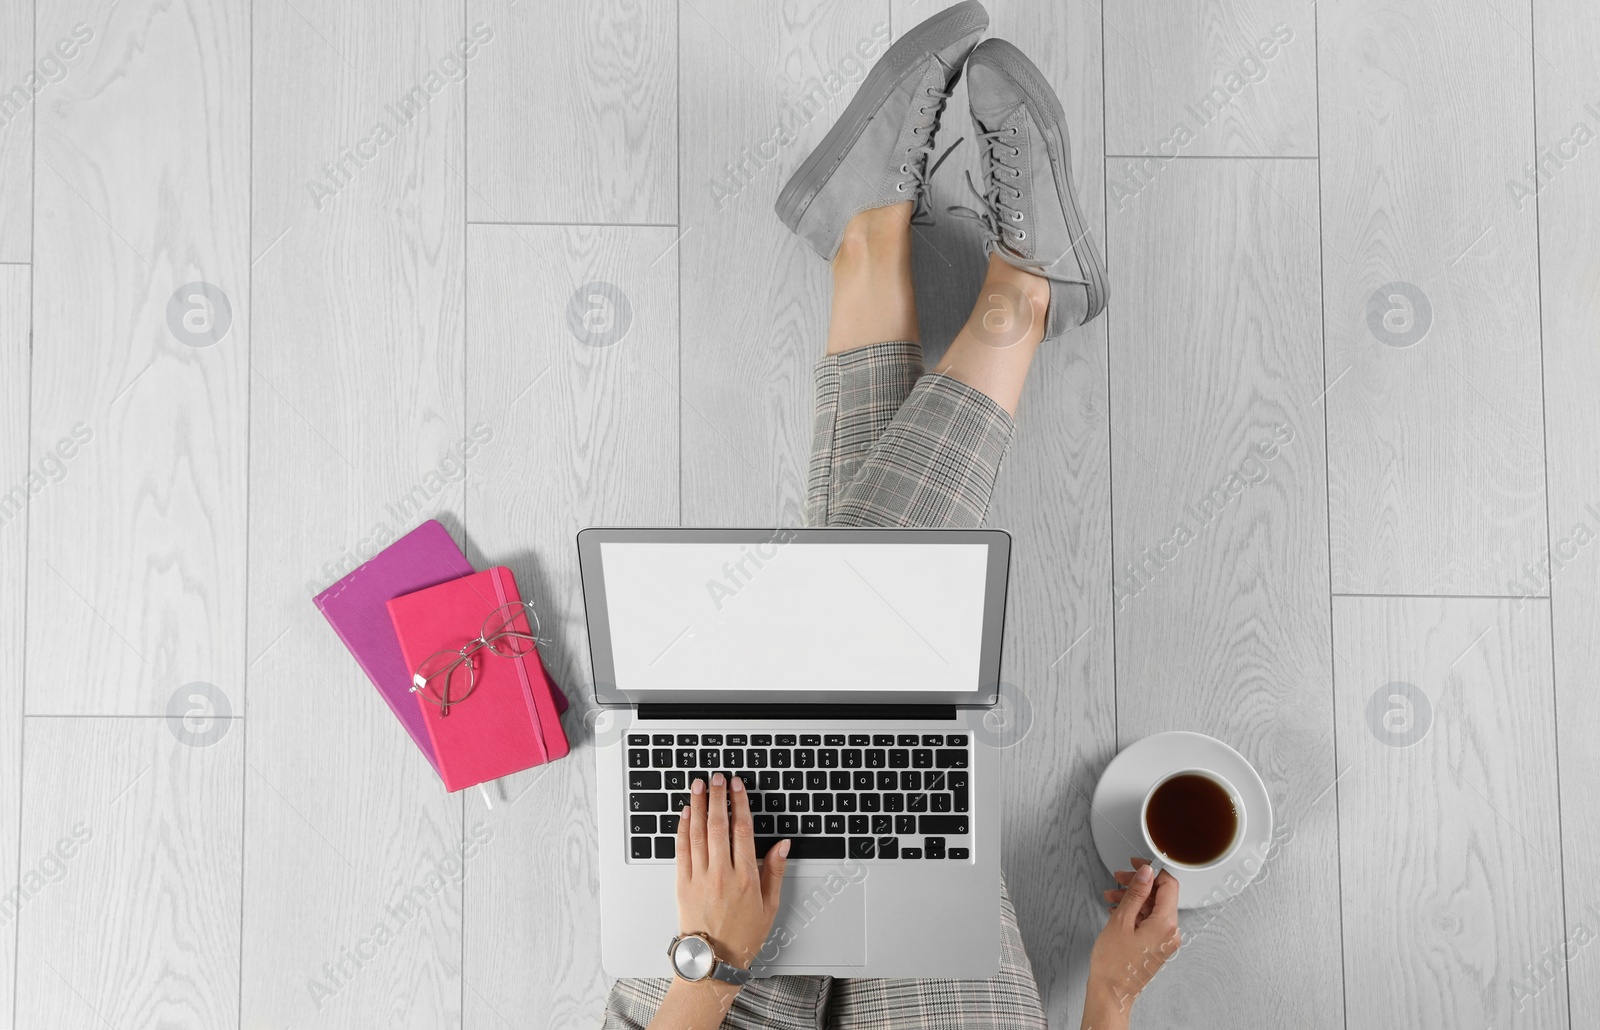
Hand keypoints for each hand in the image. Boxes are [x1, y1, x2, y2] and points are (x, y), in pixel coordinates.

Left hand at [676, 773, 789, 971]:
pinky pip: (682, 849)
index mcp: (746, 878)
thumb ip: (775, 872)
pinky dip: (683, 828)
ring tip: (699, 786)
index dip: (739, 803)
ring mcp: (700, 877)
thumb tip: (782, 845)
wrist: (712, 959)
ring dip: (698, 805)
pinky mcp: (682, 883)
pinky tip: (686, 813)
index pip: (742, 830)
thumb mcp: (769, 906)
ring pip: (698, 832)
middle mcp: (721, 874)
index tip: (737, 786)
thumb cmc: (742, 935)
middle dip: (717, 797)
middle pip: (719, 825)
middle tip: (717, 777)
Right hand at [1081, 857, 1180, 1029]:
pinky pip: (1149, 921)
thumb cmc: (1114, 963)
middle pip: (1160, 896)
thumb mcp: (1121, 920)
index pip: (1168, 885)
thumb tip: (1146, 872)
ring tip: (1111, 896)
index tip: (1136, 864)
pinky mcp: (1157, 947)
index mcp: (1166, 924)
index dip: (1152, 870)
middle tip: (1120, 878)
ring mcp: (1165, 941)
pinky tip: (1117, 910)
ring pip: (1152, 908)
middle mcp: (1171, 932)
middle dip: (1138, 884)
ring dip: (1133, 899)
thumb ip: (1136, 893)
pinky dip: (1134, 913)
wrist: (1111, 992)